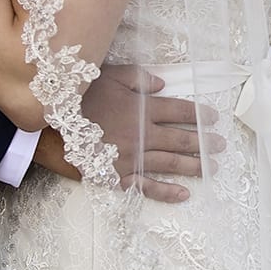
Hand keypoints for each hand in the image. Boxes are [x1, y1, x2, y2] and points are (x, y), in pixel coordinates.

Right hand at [82, 64, 224, 203]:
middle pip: (180, 140)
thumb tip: (162, 85)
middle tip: (221, 147)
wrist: (50, 125)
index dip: (199, 115)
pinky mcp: (118, 176)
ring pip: (170, 164)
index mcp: (142, 109)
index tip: (214, 118)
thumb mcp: (110, 75)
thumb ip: (139, 78)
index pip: (179, 112)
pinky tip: (184, 194)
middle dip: (204, 143)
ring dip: (193, 166)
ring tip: (212, 169)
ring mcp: (131, 158)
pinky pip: (146, 186)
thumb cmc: (80, 96)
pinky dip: (166, 192)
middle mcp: (142, 135)